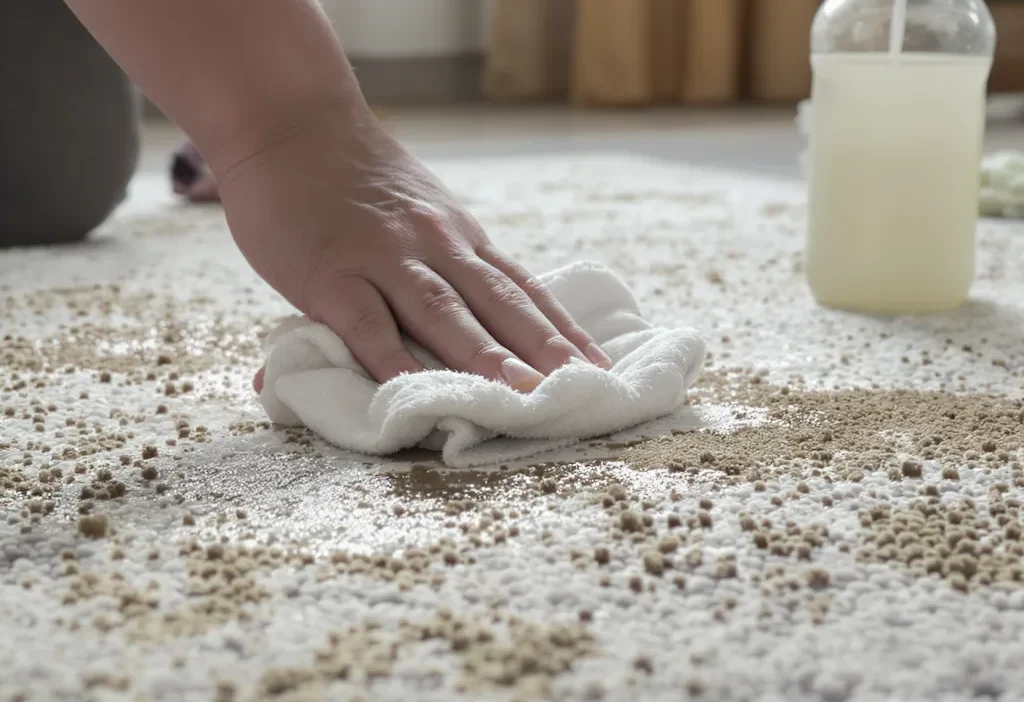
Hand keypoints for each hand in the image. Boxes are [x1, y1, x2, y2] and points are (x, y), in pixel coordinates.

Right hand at [210, 102, 611, 394]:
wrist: (289, 120)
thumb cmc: (351, 176)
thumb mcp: (413, 211)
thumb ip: (436, 260)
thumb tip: (462, 316)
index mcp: (458, 236)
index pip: (523, 288)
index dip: (562, 329)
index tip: (598, 367)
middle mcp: (436, 245)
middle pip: (500, 304)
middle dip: (544, 351)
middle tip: (581, 392)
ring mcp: (384, 259)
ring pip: (445, 314)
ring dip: (488, 357)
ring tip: (525, 396)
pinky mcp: (331, 275)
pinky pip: (367, 325)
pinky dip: (394, 360)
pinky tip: (418, 391)